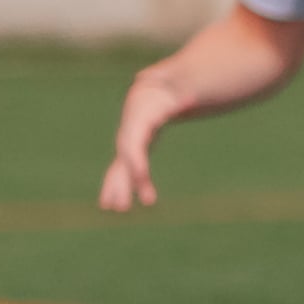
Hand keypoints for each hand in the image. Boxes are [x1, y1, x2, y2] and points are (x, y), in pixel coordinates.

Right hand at [98, 83, 177, 212]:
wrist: (150, 94)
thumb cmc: (168, 94)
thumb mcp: (177, 93)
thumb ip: (182, 98)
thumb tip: (190, 100)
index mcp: (138, 119)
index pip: (133, 144)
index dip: (135, 160)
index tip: (140, 177)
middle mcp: (128, 133)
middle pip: (124, 160)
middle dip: (125, 180)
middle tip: (124, 206)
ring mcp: (127, 143)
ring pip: (120, 168)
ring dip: (117, 188)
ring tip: (117, 209)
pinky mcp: (130, 153)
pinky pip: (123, 172)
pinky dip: (119, 186)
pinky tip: (113, 205)